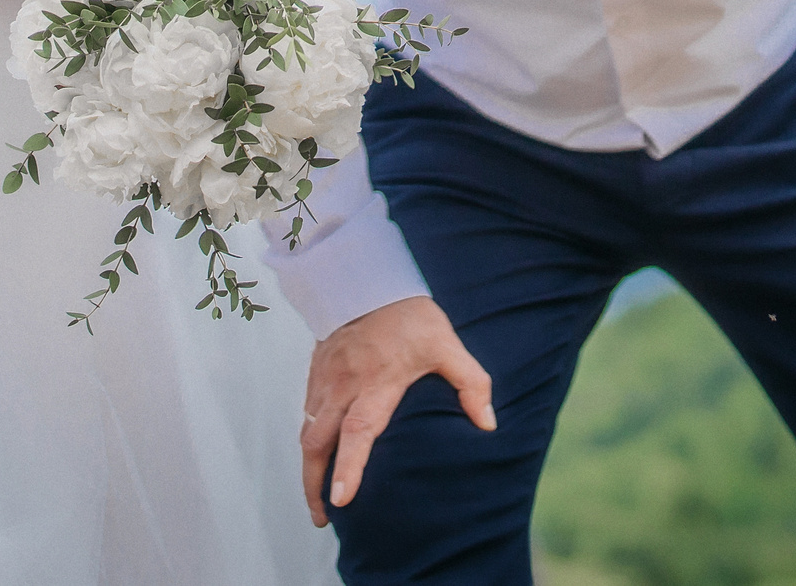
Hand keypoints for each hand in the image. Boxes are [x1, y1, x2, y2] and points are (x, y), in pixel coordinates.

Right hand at [299, 296, 494, 527]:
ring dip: (309, 466)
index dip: (348, 467)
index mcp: (376, 383)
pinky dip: (309, 438)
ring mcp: (325, 379)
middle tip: (322, 517)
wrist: (368, 277)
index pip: (358, 431)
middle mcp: (344, 385)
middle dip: (314, 484)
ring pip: (307, 431)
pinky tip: (318, 454)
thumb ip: (471, 383)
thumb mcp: (447, 344)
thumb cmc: (411, 316)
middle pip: (318, 442)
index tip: (339, 501)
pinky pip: (306, 412)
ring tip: (318, 497)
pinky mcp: (315, 371)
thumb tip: (489, 424)